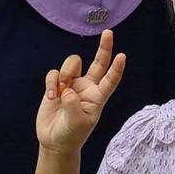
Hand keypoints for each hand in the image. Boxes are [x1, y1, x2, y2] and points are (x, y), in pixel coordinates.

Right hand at [35, 30, 125, 154]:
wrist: (55, 141)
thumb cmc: (72, 135)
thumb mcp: (78, 124)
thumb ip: (74, 106)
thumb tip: (69, 89)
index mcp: (98, 97)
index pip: (110, 80)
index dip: (117, 68)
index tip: (122, 56)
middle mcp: (87, 87)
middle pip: (98, 62)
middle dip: (104, 47)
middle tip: (108, 32)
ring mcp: (72, 84)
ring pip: (73, 63)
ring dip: (66, 72)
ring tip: (61, 91)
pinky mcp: (56, 85)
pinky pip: (54, 73)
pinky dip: (52, 82)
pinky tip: (52, 96)